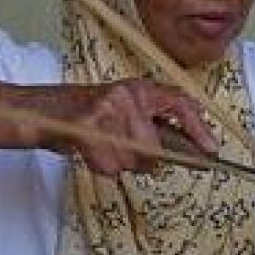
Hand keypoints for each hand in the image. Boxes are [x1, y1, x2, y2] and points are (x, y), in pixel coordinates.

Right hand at [56, 79, 215, 175]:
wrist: (42, 111)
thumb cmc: (86, 115)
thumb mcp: (124, 111)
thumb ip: (152, 125)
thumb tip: (183, 153)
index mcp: (140, 89)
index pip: (180, 103)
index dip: (198, 128)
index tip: (211, 150)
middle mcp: (127, 95)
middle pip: (153, 148)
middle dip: (141, 159)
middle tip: (122, 150)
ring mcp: (107, 109)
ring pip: (131, 159)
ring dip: (117, 162)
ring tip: (101, 146)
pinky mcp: (88, 127)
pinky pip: (109, 164)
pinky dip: (100, 166)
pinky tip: (89, 150)